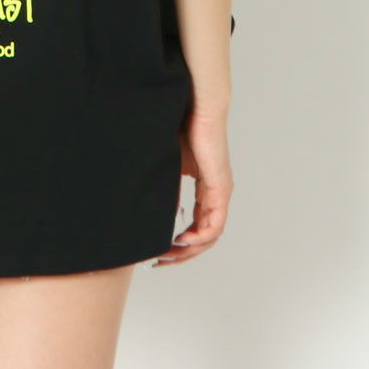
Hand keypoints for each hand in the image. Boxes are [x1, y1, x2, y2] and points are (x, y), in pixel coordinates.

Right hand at [154, 107, 232, 265]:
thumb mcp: (168, 164)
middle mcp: (216, 195)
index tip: (160, 251)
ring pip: (210, 235)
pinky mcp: (220, 187)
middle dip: (182, 254)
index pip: (196, 226)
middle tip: (161, 262)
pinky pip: (214, 224)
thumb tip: (148, 206)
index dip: (179, 243)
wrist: (196, 106)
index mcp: (206, 190)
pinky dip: (199, 237)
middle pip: (204, 237)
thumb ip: (166, 185)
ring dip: (190, 250)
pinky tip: (183, 240)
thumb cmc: (181, 126)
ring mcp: (220, 193)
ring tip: (169, 255)